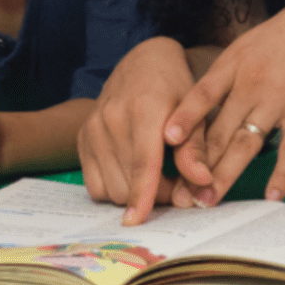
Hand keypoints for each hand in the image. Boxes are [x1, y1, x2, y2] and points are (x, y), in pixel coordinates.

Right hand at [77, 36, 192, 222]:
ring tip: (159, 180)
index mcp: (142, 109)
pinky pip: (94, 184)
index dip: (144, 194)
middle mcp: (111, 118)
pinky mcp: (82, 138)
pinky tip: (135, 176)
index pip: (142, 162)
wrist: (144, 63)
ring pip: (109, 188)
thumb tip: (201, 184)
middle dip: (154, 196)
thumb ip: (196, 149)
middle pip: (127, 182)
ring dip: (134, 196)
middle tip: (178, 187)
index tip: (141, 221)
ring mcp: (92, 129)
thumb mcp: (195, 111)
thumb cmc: (176, 88)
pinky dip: (115, 190)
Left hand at [163, 0, 284, 207]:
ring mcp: (279, 96)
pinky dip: (281, 173)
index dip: (183, 119)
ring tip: (209, 201)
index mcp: (233, 63)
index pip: (201, 95)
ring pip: (246, 143)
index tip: (164, 142)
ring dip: (226, 175)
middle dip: (198, 165)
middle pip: (219, 129)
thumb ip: (227, 74)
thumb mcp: (250, 44)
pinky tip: (272, 195)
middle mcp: (251, 81)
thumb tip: (200, 108)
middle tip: (182, 194)